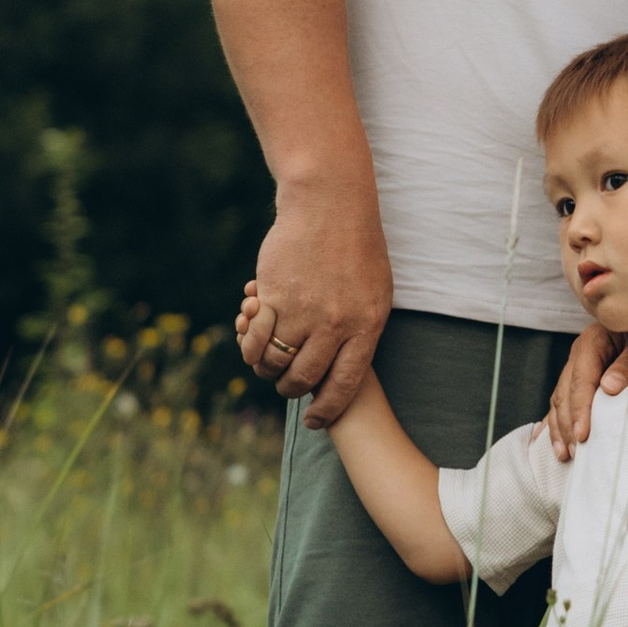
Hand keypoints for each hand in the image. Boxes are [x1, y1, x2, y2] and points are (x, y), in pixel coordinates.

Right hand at [235, 180, 391, 425]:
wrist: (329, 205)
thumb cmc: (356, 247)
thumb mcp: (377, 291)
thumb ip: (363, 329)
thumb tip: (349, 367)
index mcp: (366, 326)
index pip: (345, 384)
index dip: (327, 409)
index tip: (314, 421)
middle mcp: (335, 324)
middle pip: (305, 378)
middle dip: (291, 389)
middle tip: (285, 385)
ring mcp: (303, 311)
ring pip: (276, 362)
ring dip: (267, 368)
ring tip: (266, 362)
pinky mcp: (274, 297)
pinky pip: (256, 338)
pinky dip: (250, 346)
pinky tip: (251, 341)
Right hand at [545, 318, 627, 456]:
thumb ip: (626, 363)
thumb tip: (608, 388)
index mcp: (592, 341)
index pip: (581, 380)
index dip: (580, 410)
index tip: (583, 435)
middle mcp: (578, 352)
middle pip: (565, 393)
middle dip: (568, 425)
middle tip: (575, 452)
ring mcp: (575, 364)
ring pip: (559, 399)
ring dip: (560, 428)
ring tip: (564, 454)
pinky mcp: (577, 375)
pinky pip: (561, 400)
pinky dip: (557, 422)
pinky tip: (556, 442)